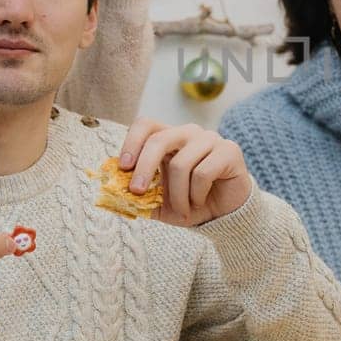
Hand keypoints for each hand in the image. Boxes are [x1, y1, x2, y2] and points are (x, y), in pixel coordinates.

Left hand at [121, 120, 251, 225]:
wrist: (223, 215)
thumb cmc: (189, 203)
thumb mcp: (157, 203)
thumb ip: (136, 197)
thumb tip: (111, 195)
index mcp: (169, 138)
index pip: (146, 125)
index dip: (131, 143)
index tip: (123, 168)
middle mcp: (189, 133)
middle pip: (159, 140)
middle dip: (144, 169)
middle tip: (136, 192)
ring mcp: (210, 139)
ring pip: (181, 163)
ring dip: (177, 195)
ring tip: (183, 209)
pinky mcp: (229, 150)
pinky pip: (203, 172)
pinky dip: (196, 195)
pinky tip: (200, 201)